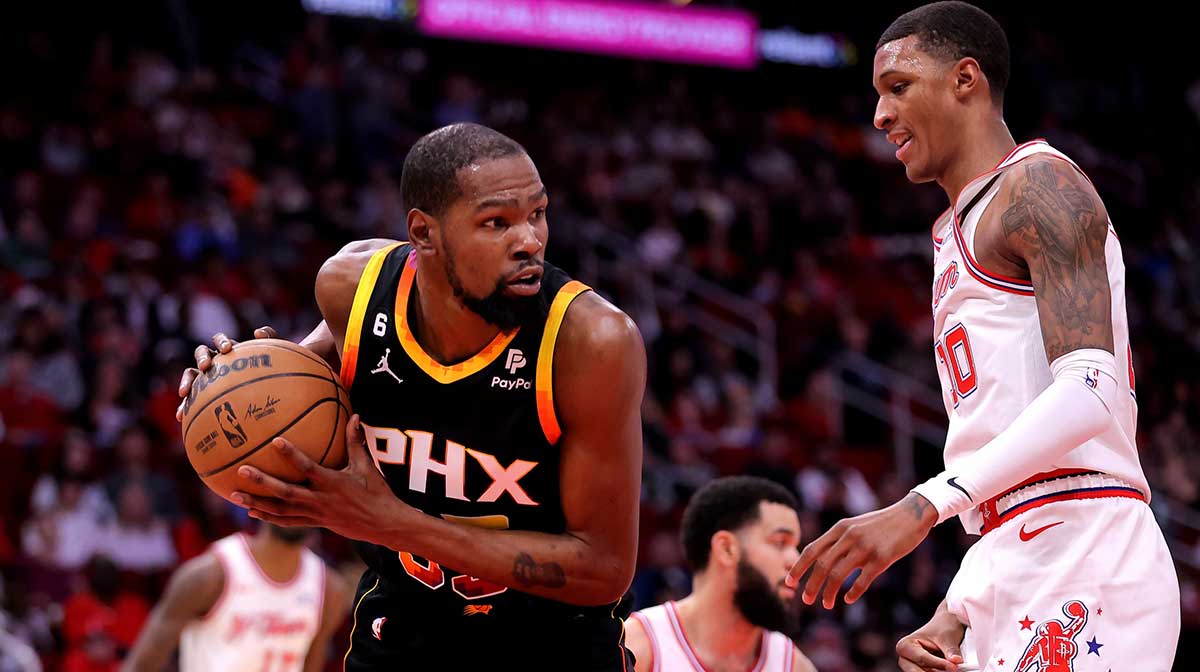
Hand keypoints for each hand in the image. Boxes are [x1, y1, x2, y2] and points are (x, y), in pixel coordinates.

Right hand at [176, 327, 276, 420]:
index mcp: (229, 351)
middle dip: (202, 357)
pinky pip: (190, 399)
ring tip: (185, 392)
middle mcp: (215, 361)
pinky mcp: (201, 394)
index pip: (220, 340)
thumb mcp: (274, 355)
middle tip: (206, 366)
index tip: (227, 350)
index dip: (221, 342)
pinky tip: (181, 417)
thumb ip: (271, 338)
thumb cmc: (270, 372)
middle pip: (201, 352)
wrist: (266, 393)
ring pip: (191, 373)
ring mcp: (206, 377)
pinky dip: (184, 406)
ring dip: (186, 380)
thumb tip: (257, 332)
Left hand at [229, 415, 412, 545]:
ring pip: (281, 510)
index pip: (308, 467)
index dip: (292, 455)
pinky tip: (254, 511)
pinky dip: (269, 516)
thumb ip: (356, 441)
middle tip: (242, 470)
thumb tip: (354, 415)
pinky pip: (287, 521)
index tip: (275, 441)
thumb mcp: (367, 466)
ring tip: (235, 495)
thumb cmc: (376, 492)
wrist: (382, 524)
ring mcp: (315, 514)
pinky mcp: (315, 523)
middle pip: (285, 492)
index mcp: (332, 483)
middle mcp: (320, 500)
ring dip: (257, 503)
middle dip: (262, 482)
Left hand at [785, 492, 937, 607]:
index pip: (812, 550)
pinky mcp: (882, 558)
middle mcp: (849, 537)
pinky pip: (862, 581)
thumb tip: (819, 557)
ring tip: (826, 604)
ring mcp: (865, 548)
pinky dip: (852, 592)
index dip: (798, 567)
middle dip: (811, 585)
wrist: (911, 515)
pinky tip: (848, 599)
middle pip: (821, 565)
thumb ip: (838, 539)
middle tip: (806, 599)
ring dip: (828, 593)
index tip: (789, 581)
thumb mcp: (854, 525)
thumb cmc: (881, 523)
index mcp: (840, 528)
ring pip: (838, 575)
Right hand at [896, 602, 965, 671]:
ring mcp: (913, 667)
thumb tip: (956, 661)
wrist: (946, 625)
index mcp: (906, 646)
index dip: (939, 664)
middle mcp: (905, 658)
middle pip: (917, 671)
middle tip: (951, 670)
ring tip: (950, 668)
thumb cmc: (943, 627)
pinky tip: (947, 669)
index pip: (922, 658)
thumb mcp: (947, 636)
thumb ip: (950, 650)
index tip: (954, 667)